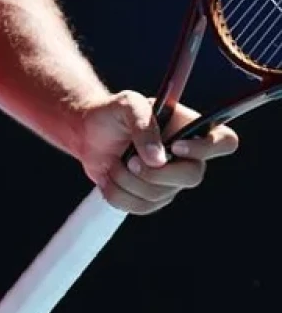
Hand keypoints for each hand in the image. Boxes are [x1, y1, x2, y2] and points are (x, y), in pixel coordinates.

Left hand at [78, 90, 238, 214]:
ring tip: (115, 162)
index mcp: (190, 128)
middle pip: (193, 176)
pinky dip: (119, 194)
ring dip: (129, 180)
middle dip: (155, 172)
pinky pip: (142, 207)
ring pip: (161, 194)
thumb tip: (158, 159)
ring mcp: (172, 181)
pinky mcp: (152, 198)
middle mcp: (188, 158)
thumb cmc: (113, 113)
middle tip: (130, 159)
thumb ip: (144, 125)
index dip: (206, 148)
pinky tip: (110, 176)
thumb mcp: (127, 105)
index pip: (224, 141)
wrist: (88, 133)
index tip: (175, 147)